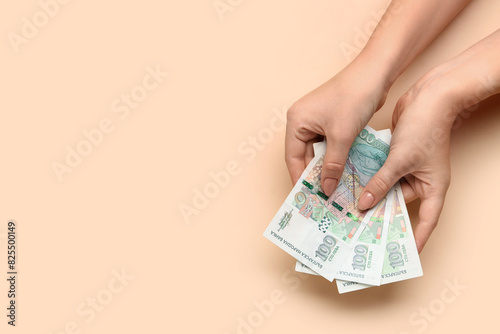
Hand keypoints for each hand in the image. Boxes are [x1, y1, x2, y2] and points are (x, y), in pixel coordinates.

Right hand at [285, 61, 388, 195]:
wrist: (375, 73)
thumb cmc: (354, 98)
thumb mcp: (341, 136)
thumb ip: (332, 165)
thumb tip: (326, 189)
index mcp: (296, 121)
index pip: (292, 157)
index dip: (300, 178)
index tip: (307, 198)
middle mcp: (302, 121)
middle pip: (304, 156)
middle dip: (315, 175)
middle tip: (323, 198)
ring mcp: (317, 121)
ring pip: (319, 152)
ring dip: (327, 168)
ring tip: (334, 189)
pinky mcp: (332, 121)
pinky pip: (330, 145)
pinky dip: (336, 158)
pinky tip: (344, 172)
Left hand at [358, 28, 499, 252]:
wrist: (428, 98)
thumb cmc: (425, 129)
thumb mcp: (400, 160)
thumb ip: (381, 183)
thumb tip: (364, 204)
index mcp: (433, 188)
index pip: (426, 221)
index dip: (415, 240)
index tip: (401, 255)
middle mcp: (421, 183)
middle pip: (401, 207)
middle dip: (383, 218)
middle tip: (361, 233)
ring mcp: (408, 170)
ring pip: (387, 190)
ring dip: (371, 198)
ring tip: (350, 214)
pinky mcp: (397, 159)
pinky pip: (381, 175)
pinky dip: (369, 181)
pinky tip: (351, 188)